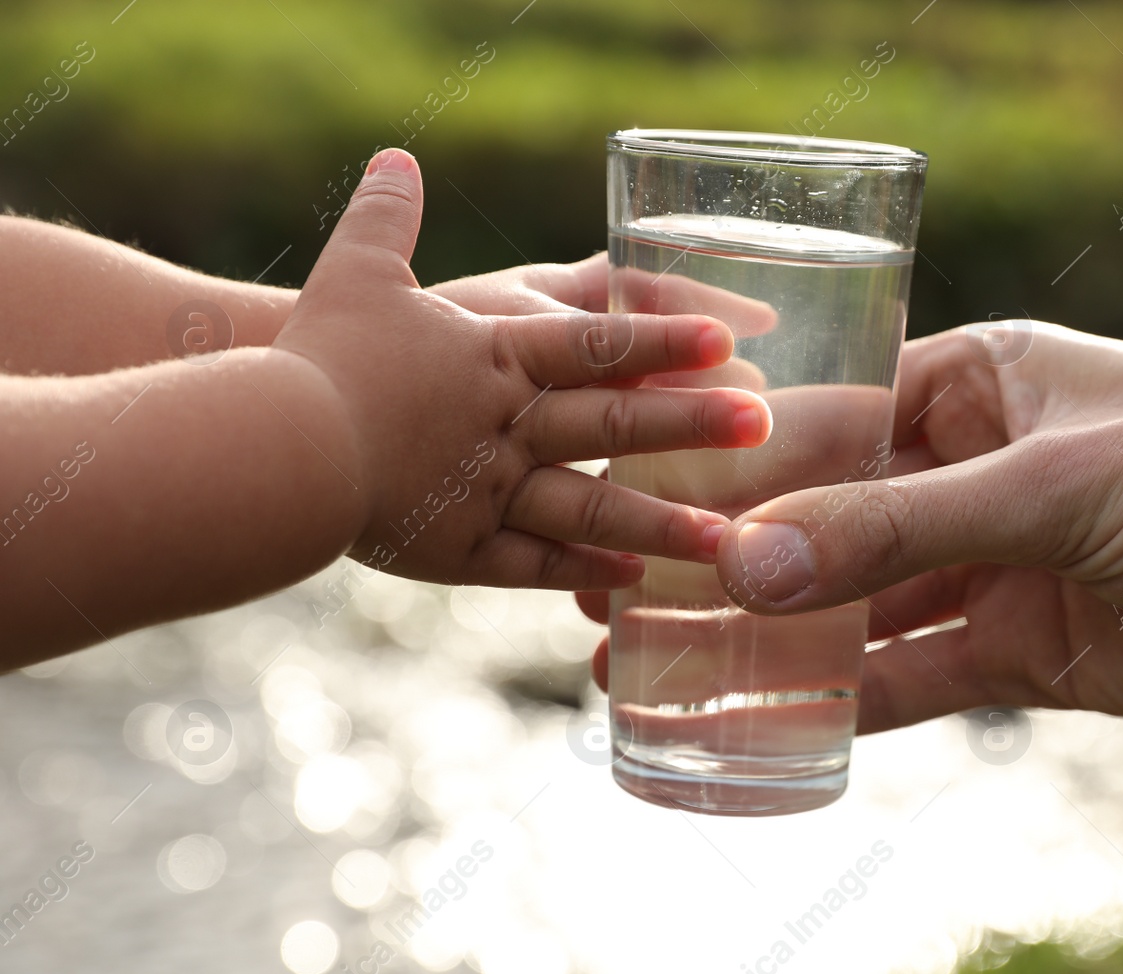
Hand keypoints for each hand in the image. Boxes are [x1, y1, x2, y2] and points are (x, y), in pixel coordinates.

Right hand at [271, 148, 771, 589]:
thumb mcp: (354, 273)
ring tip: (727, 538)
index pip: (594, 342)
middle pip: (614, 422)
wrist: (272, 447)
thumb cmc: (315, 357)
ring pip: (592, 508)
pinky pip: (537, 565)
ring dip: (662, 521)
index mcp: (491, 357)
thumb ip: (385, 217)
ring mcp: (490, 493)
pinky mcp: (461, 551)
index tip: (728, 340)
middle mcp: (506, 426)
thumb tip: (396, 156)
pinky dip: (586, 572)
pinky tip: (636, 579)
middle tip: (762, 424)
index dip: (662, 340)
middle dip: (692, 423)